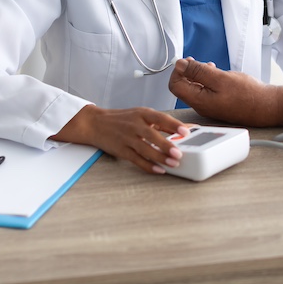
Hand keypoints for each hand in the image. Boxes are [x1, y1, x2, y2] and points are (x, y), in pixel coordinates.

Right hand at [52, 105, 190, 174]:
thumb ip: (163, 123)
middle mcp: (134, 125)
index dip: (173, 124)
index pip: (160, 117)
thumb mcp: (142, 115)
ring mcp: (127, 138)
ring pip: (145, 149)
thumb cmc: (123, 119)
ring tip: (174, 164)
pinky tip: (159, 170)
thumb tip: (187, 128)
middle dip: (166, 145)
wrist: (95, 123)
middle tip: (179, 153)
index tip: (186, 131)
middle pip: (152, 135)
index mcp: (142, 113)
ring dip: (160, 158)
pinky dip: (148, 166)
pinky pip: (136, 160)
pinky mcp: (121, 150)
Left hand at [169, 58, 277, 126]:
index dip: (178, 71)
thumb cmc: (247, 94)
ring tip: (209, 66)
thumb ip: (198, 71)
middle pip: (183, 87)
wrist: (267, 106)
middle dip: (188, 71)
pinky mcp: (218, 105)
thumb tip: (180, 64)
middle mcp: (201, 106)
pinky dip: (207, 81)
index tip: (187, 61)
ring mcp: (209, 106)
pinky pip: (205, 92)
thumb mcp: (220, 78)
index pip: (175, 85)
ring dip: (198, 75)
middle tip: (197, 61)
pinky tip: (217, 75)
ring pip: (195, 88)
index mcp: (198, 100)